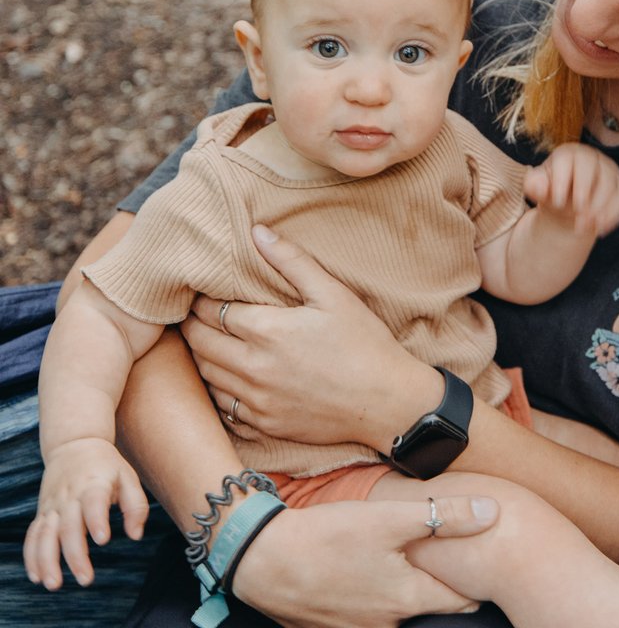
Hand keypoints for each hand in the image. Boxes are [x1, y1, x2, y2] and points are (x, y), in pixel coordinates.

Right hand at [23, 438, 147, 589]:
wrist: (75, 444)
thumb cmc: (107, 465)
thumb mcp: (128, 476)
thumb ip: (136, 506)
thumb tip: (136, 535)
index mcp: (94, 484)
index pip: (93, 502)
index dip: (97, 520)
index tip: (103, 539)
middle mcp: (70, 496)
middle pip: (69, 527)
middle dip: (75, 555)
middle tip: (86, 579)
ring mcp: (53, 506)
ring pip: (45, 536)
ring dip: (47, 561)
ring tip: (54, 584)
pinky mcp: (42, 512)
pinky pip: (33, 536)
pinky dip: (31, 557)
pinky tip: (37, 576)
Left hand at [181, 225, 443, 451]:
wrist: (388, 402)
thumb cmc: (365, 343)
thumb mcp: (333, 294)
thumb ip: (292, 261)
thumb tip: (257, 231)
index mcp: (267, 331)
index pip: (212, 311)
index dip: (200, 299)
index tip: (202, 291)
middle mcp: (254, 368)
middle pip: (200, 343)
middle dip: (192, 324)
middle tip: (193, 312)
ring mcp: (257, 401)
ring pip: (206, 376)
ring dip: (201, 356)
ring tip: (207, 340)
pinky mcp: (265, 425)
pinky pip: (223, 409)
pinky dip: (217, 391)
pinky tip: (226, 378)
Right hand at [231, 494, 499, 627]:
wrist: (262, 560)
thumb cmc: (328, 537)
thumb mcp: (391, 518)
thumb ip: (444, 516)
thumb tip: (494, 512)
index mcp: (406, 600)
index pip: (459, 600)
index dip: (476, 583)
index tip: (489, 570)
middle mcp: (385, 625)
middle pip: (427, 608)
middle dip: (444, 590)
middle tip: (460, 569)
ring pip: (394, 613)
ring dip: (405, 593)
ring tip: (411, 567)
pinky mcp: (329, 627)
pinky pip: (363, 616)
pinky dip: (372, 598)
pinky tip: (367, 575)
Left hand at [523, 143, 618, 237]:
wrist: (568, 204)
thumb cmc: (550, 191)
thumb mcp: (538, 188)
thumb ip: (534, 186)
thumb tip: (537, 186)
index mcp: (568, 154)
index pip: (568, 161)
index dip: (562, 181)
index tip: (556, 202)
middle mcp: (592, 158)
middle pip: (591, 170)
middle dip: (584, 192)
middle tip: (576, 213)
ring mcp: (609, 171)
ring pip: (609, 185)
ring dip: (598, 208)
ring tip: (584, 226)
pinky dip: (611, 215)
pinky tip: (599, 228)